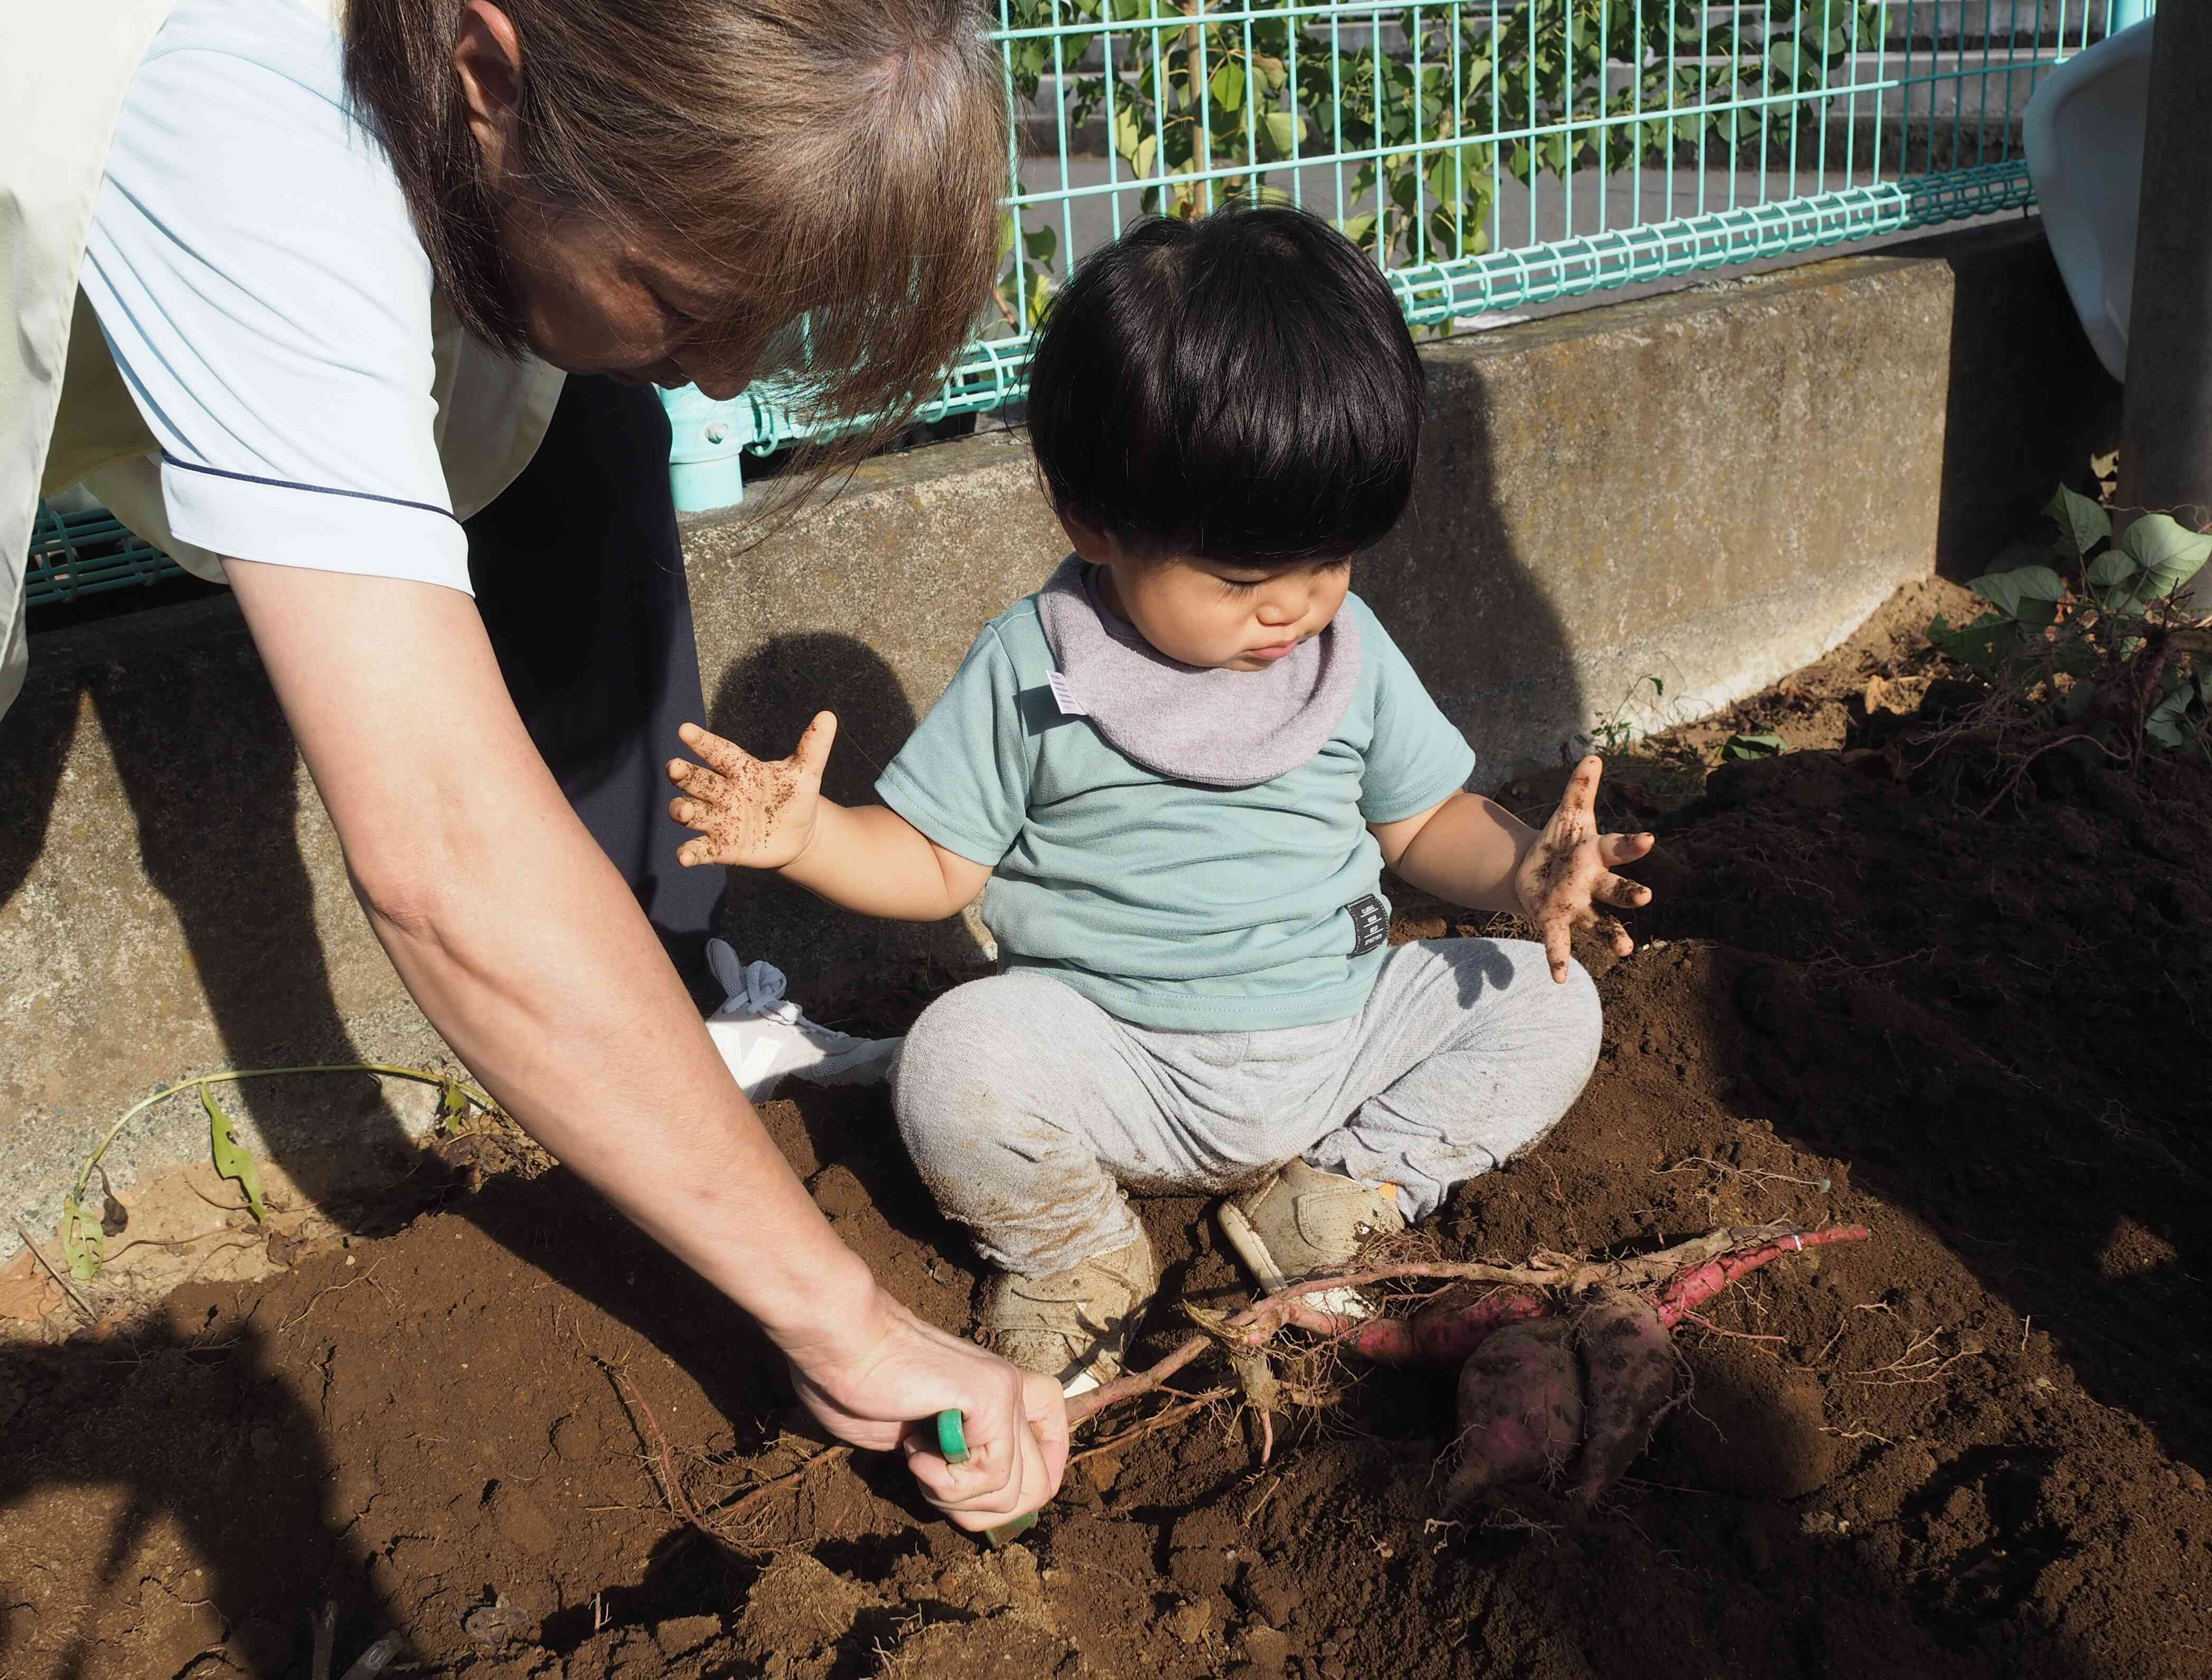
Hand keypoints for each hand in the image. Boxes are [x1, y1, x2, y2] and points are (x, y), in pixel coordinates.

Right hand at [667, 712, 835, 869]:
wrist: (800, 834)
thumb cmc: (796, 797)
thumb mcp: (806, 773)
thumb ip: (813, 746)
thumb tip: (828, 716)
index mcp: (741, 770)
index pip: (719, 752)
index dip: (703, 742)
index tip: (685, 730)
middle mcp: (724, 793)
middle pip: (698, 781)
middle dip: (684, 775)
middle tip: (673, 767)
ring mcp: (720, 820)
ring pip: (693, 812)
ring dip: (683, 811)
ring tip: (683, 810)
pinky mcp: (722, 847)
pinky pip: (702, 849)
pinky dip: (690, 853)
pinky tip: (684, 857)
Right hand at [783, 1289, 1069, 1532]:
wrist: (839, 1343)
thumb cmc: (863, 1387)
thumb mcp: (925, 1440)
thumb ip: (963, 1463)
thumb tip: (999, 1509)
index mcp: (1002, 1394)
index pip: (1052, 1458)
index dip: (1016, 1494)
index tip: (963, 1486)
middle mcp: (1014, 1389)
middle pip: (1039, 1489)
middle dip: (978, 1508)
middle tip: (932, 1475)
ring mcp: (1007, 1390)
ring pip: (1014, 1493)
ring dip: (955, 1495)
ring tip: (919, 1455)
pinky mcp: (993, 1397)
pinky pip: (992, 1477)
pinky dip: (945, 1482)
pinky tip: (914, 1448)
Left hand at [1512, 756, 1654, 980]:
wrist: (1532, 870)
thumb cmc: (1560, 843)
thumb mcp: (1567, 814)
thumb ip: (1580, 789)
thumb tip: (1594, 755)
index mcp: (1597, 854)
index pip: (1619, 848)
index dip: (1633, 844)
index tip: (1649, 839)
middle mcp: (1594, 884)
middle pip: (1617, 889)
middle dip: (1630, 893)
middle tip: (1645, 896)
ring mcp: (1578, 906)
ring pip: (1601, 923)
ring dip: (1612, 936)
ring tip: (1625, 950)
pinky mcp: (1555, 922)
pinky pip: (1560, 943)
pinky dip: (1559, 960)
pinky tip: (1559, 978)